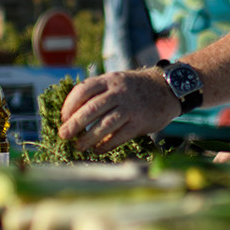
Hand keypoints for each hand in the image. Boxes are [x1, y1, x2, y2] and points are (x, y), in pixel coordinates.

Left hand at [58, 69, 177, 152]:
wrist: (167, 89)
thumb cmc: (135, 89)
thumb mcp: (116, 81)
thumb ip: (99, 92)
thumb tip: (72, 113)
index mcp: (109, 80)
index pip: (83, 90)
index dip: (70, 104)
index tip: (63, 117)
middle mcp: (119, 92)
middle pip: (92, 109)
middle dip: (75, 123)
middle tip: (63, 135)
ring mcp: (130, 107)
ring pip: (105, 124)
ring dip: (89, 137)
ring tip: (79, 146)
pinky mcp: (140, 122)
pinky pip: (120, 136)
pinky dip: (106, 144)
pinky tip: (97, 150)